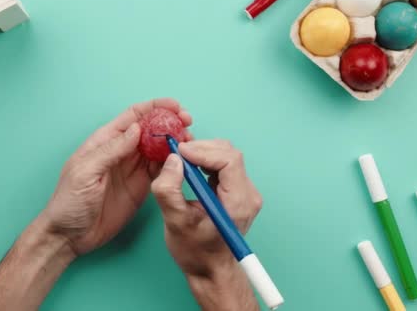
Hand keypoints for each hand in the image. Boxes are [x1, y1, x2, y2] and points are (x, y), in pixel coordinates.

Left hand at [40, 98, 191, 255]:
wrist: (70, 235)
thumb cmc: (69, 201)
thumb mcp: (86, 172)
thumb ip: (111, 150)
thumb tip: (136, 129)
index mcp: (105, 141)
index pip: (133, 117)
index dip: (154, 108)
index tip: (175, 106)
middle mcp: (121, 151)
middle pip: (150, 129)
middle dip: (170, 122)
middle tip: (188, 123)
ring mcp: (132, 168)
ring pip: (159, 148)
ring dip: (175, 142)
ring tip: (191, 141)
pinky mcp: (141, 186)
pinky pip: (160, 169)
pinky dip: (173, 163)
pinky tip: (184, 160)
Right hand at [151, 140, 262, 309]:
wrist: (210, 269)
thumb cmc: (194, 251)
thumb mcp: (174, 221)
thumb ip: (169, 190)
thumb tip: (172, 160)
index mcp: (238, 202)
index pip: (229, 160)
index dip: (203, 151)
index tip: (179, 152)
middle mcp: (247, 194)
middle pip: (229, 154)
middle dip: (201, 148)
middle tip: (177, 153)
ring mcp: (245, 192)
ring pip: (227, 156)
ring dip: (203, 152)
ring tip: (181, 159)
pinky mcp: (238, 191)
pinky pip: (225, 164)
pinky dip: (206, 160)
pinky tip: (190, 167)